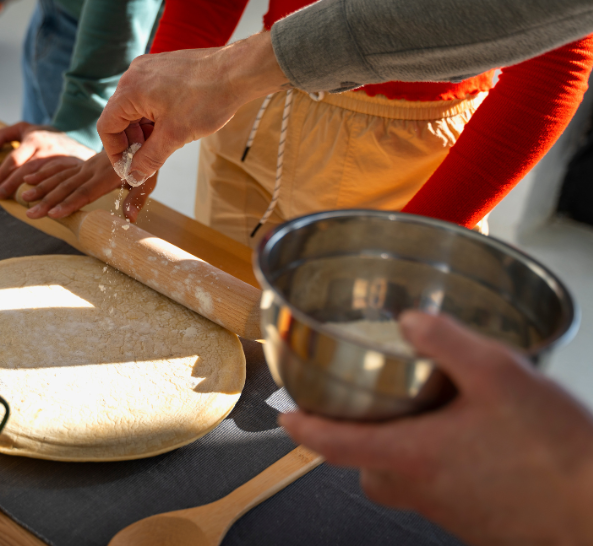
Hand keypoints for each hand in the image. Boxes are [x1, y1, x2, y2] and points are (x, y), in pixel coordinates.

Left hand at [0, 122, 94, 199]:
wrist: (78, 136)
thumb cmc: (44, 136)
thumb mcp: (24, 129)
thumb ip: (4, 135)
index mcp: (34, 139)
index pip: (15, 158)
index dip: (2, 173)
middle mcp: (47, 149)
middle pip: (27, 169)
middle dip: (11, 184)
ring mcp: (61, 160)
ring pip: (43, 178)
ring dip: (29, 192)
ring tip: (16, 202)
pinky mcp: (73, 169)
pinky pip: (59, 184)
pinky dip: (48, 194)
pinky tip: (39, 203)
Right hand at [20, 151, 157, 220]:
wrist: (139, 132)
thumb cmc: (145, 161)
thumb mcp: (147, 180)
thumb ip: (137, 199)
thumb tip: (130, 219)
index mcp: (107, 175)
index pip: (85, 192)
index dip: (69, 203)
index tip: (53, 214)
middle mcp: (92, 169)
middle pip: (67, 187)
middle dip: (47, 201)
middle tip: (30, 214)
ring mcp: (85, 165)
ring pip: (59, 177)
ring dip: (41, 187)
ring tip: (24, 197)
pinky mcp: (81, 163)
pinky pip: (59, 167)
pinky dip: (43, 173)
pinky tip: (29, 178)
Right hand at [97, 31, 289, 184]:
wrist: (238, 71)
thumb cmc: (208, 99)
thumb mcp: (174, 137)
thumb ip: (148, 159)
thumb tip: (133, 176)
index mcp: (130, 90)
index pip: (107, 127)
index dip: (115, 153)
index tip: (129, 169)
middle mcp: (134, 75)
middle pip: (119, 116)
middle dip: (132, 142)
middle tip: (148, 160)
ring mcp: (149, 68)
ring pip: (136, 107)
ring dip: (145, 129)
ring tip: (165, 143)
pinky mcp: (163, 67)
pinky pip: (149, 96)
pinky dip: (154, 115)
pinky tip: (173, 125)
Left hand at [280, 311, 592, 545]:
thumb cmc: (558, 452)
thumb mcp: (501, 375)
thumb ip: (448, 343)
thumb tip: (411, 320)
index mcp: (414, 455)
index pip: (334, 445)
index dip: (303, 429)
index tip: (285, 416)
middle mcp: (422, 489)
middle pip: (365, 468)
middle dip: (354, 441)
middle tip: (358, 410)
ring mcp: (449, 511)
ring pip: (402, 482)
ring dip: (398, 453)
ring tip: (420, 418)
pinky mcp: (476, 522)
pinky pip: (438, 493)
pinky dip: (437, 467)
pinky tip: (468, 443)